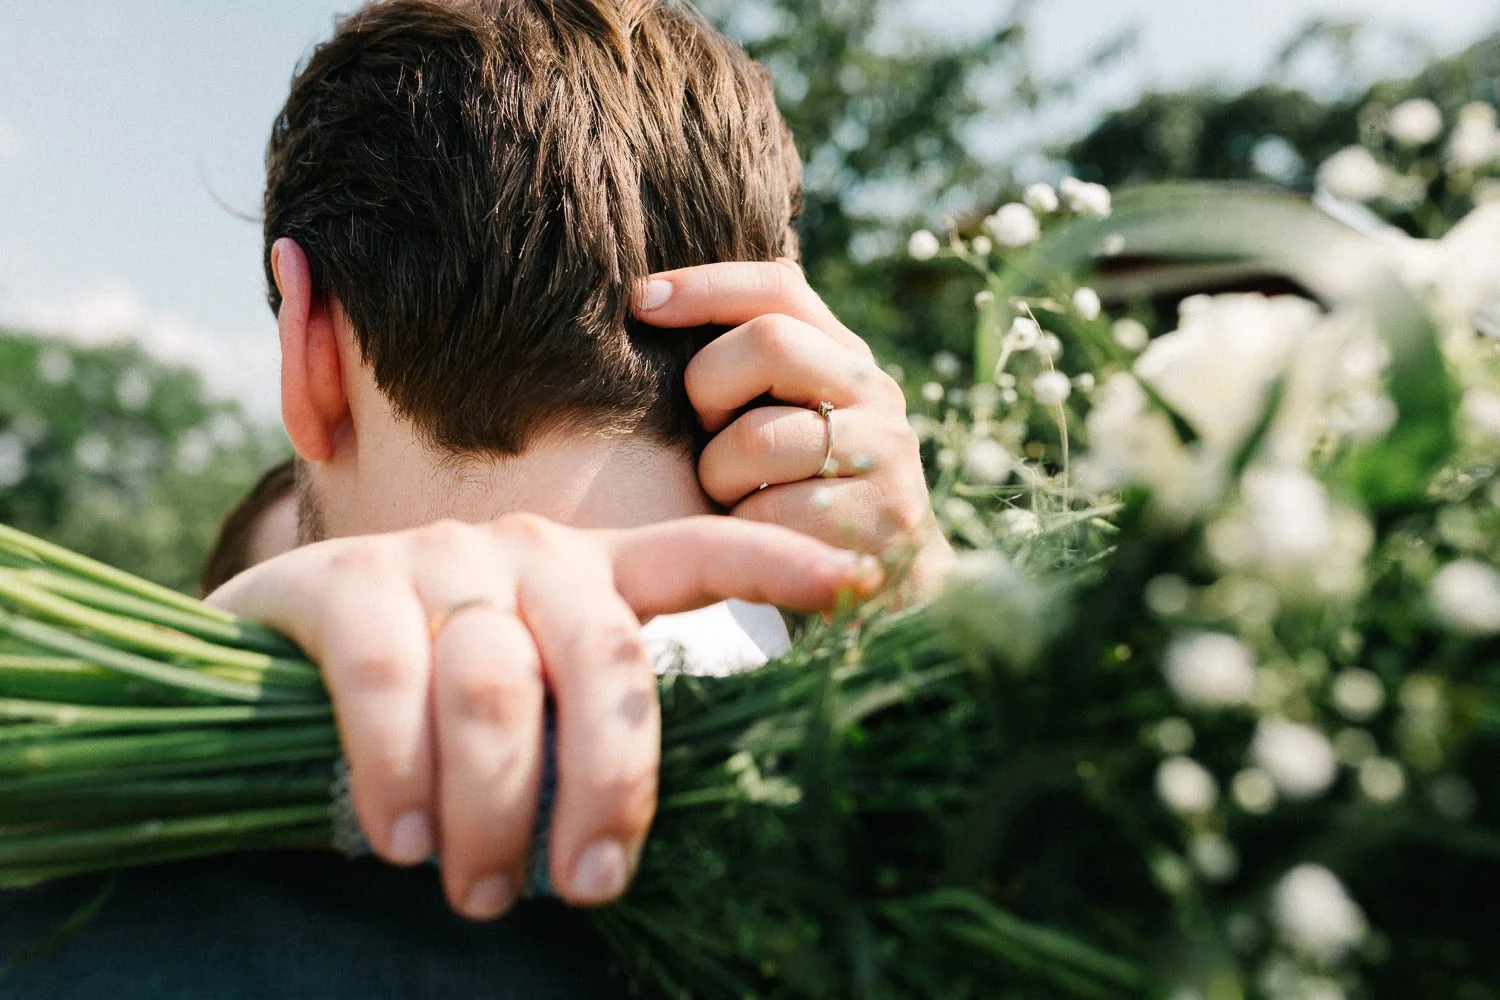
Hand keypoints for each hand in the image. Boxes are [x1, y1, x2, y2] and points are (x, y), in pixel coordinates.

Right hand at [207, 514, 875, 919]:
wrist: (271, 656)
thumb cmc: (432, 693)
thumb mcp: (524, 694)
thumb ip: (582, 724)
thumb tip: (635, 839)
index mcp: (591, 573)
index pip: (696, 555)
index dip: (773, 566)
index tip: (855, 587)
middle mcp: (528, 553)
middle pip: (603, 660)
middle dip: (610, 785)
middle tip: (592, 887)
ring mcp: (436, 560)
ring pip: (495, 686)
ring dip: (495, 809)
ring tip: (481, 894)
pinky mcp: (343, 579)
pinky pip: (388, 683)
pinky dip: (400, 774)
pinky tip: (401, 840)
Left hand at [634, 259, 955, 602]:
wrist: (895, 596)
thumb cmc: (808, 503)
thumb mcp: (788, 424)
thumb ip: (753, 371)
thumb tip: (658, 297)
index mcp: (847, 359)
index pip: (778, 289)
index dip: (705, 285)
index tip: (642, 302)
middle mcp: (876, 394)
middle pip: (767, 344)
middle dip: (707, 387)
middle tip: (706, 435)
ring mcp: (884, 456)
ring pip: (754, 438)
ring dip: (719, 477)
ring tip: (738, 500)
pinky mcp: (877, 523)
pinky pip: (766, 513)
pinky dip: (743, 532)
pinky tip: (762, 542)